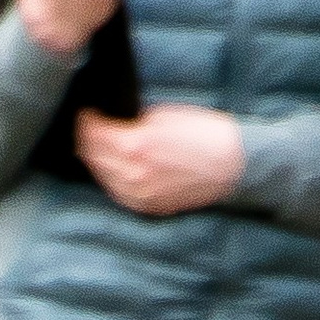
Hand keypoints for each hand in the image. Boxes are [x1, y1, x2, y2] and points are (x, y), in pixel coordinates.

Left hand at [74, 103, 245, 215]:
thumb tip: (115, 124)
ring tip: (99, 146)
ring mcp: (140, 195)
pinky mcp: (150, 207)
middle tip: (88, 128)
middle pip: (92, 156)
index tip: (87, 113)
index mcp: (135, 146)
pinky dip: (112, 178)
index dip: (86, 121)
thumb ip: (133, 122)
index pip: (93, 134)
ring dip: (97, 160)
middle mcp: (132, 175)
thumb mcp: (164, 116)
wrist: (234, 165)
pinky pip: (118, 193)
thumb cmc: (205, 134)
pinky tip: (115, 168)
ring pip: (102, 177)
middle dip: (87, 139)